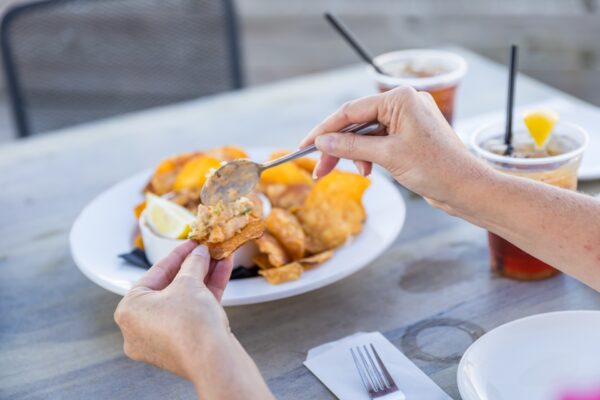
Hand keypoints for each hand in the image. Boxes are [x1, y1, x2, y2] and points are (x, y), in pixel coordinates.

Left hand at [114, 242, 273, 399]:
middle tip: (207, 251)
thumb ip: (193, 263)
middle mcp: (139, 328)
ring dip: (204, 278)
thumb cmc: (190, 322)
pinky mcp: (181, 346)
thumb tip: (199, 253)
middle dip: (194, 267)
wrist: (213, 360)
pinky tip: (223, 272)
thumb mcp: (189, 282)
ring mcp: (161, 339)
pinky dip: (206, 295)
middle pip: (170, 287)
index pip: (155, 274)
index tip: (192, 243)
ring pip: (184, 300)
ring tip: (220, 258)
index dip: (177, 254)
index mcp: (129, 311)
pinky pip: (192, 314)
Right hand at [300, 86, 489, 208]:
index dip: (325, 130)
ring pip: (366, 134)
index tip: (305, 145)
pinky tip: (369, 170)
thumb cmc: (436, 168)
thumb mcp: (387, 156)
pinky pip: (379, 141)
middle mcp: (404, 104)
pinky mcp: (409, 136)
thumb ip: (351, 147)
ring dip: (354, 154)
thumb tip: (322, 142)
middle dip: (338, 146)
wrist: (467, 189)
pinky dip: (369, 156)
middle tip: (319, 168)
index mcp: (400, 98)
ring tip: (355, 174)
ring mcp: (407, 120)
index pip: (351, 111)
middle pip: (357, 123)